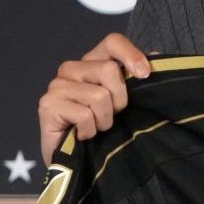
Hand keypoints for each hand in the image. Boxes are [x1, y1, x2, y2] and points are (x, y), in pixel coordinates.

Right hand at [37, 33, 154, 163]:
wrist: (76, 162)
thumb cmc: (102, 130)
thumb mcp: (122, 103)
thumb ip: (135, 79)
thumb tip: (156, 57)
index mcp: (91, 62)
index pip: (112, 42)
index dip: (131, 54)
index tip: (144, 75)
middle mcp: (71, 68)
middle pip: (109, 69)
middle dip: (119, 100)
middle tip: (112, 116)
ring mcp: (57, 85)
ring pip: (99, 95)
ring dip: (104, 120)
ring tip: (96, 127)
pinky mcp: (48, 104)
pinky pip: (84, 115)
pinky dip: (90, 130)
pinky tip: (82, 135)